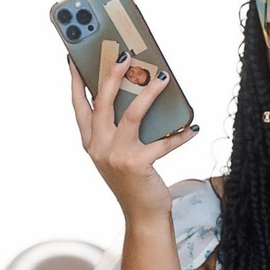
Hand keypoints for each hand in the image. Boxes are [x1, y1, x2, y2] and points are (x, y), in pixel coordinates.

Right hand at [69, 43, 193, 220]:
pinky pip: (163, 142)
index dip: (77, 81)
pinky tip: (193, 127)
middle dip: (113, 74)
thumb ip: (117, 128)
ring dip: (149, 93)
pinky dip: (180, 134)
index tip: (76, 58)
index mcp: (90, 141)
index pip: (79, 105)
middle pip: (103, 102)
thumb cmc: (132, 179)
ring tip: (164, 77)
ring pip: (131, 114)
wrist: (142, 214)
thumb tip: (136, 93)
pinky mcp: (138, 164)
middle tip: (125, 55)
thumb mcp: (117, 152)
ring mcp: (116, 156)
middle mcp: (99, 146)